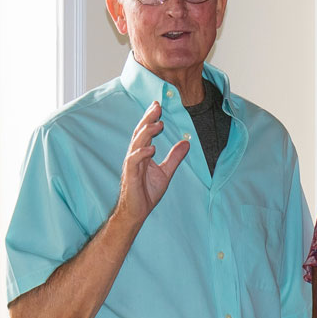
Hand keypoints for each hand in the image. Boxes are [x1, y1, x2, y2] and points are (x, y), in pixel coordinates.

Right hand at [115, 101, 188, 223]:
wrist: (136, 212)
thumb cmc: (146, 192)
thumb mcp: (166, 172)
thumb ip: (174, 157)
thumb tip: (186, 142)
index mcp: (142, 154)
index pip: (145, 132)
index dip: (150, 118)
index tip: (158, 105)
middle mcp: (135, 156)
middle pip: (139, 134)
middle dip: (148, 119)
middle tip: (157, 106)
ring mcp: (131, 166)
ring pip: (136, 144)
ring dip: (146, 133)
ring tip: (157, 124)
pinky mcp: (130, 176)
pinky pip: (133, 162)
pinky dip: (141, 154)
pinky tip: (151, 149)